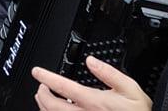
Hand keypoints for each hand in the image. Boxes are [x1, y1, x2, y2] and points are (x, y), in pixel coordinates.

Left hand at [32, 56, 151, 110]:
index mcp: (93, 101)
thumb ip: (109, 73)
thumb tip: (91, 61)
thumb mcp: (130, 89)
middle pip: (50, 105)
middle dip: (41, 93)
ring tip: (44, 99)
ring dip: (44, 107)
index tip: (37, 71)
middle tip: (40, 86)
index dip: (45, 77)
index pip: (62, 86)